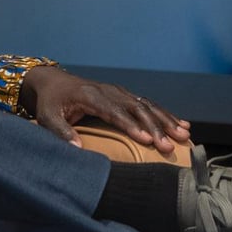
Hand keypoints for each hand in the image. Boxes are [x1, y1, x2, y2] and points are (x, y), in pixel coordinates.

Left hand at [19, 66, 190, 155]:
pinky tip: (182, 125)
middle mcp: (109, 91)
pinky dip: (165, 115)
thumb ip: (61, 132)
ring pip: (147, 105)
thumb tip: (78, 150)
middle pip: (136, 108)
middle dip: (155, 127)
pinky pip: (147, 104)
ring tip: (184, 135)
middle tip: (169, 146)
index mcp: (91, 96)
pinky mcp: (124, 95)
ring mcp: (118, 91)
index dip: (132, 126)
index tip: (147, 141)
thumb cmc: (50, 103)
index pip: (115, 112)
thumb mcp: (47, 117)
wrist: (53, 82)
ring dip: (166, 120)